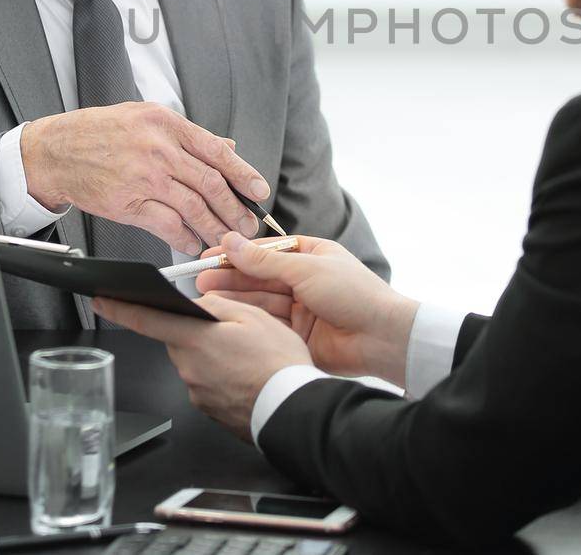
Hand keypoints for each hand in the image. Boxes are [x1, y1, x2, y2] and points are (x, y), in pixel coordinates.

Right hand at [21, 102, 267, 251]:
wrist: (56, 150)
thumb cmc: (99, 132)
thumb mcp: (145, 117)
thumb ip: (187, 135)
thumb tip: (227, 145)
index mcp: (166, 123)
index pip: (217, 150)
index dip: (243, 173)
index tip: (260, 191)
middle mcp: (158, 149)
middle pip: (210, 182)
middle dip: (235, 207)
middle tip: (248, 224)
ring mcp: (143, 177)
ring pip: (193, 206)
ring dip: (215, 226)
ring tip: (227, 239)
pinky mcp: (127, 204)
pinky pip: (166, 225)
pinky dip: (185, 237)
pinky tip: (194, 243)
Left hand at [91, 294, 310, 439]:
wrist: (293, 410)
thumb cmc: (278, 364)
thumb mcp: (254, 318)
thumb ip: (219, 307)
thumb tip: (199, 306)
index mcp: (195, 340)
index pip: (147, 320)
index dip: (120, 309)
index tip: (101, 300)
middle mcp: (189, 369)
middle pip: (177, 341)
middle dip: (194, 333)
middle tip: (230, 333)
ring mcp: (197, 392)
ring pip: (194, 363)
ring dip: (211, 356)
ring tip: (246, 357)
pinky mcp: (209, 410)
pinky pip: (206, 384)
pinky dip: (221, 377)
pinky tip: (245, 376)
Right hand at [196, 233, 418, 386]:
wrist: (381, 337)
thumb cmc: (355, 294)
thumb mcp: (306, 269)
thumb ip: (264, 261)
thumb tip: (232, 242)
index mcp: (311, 255)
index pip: (265, 251)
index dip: (236, 253)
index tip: (209, 255)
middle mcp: (304, 280)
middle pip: (259, 277)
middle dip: (230, 277)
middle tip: (199, 278)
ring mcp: (300, 308)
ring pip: (259, 300)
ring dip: (234, 297)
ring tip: (206, 295)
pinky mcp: (296, 335)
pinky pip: (266, 323)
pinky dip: (246, 318)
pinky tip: (225, 315)